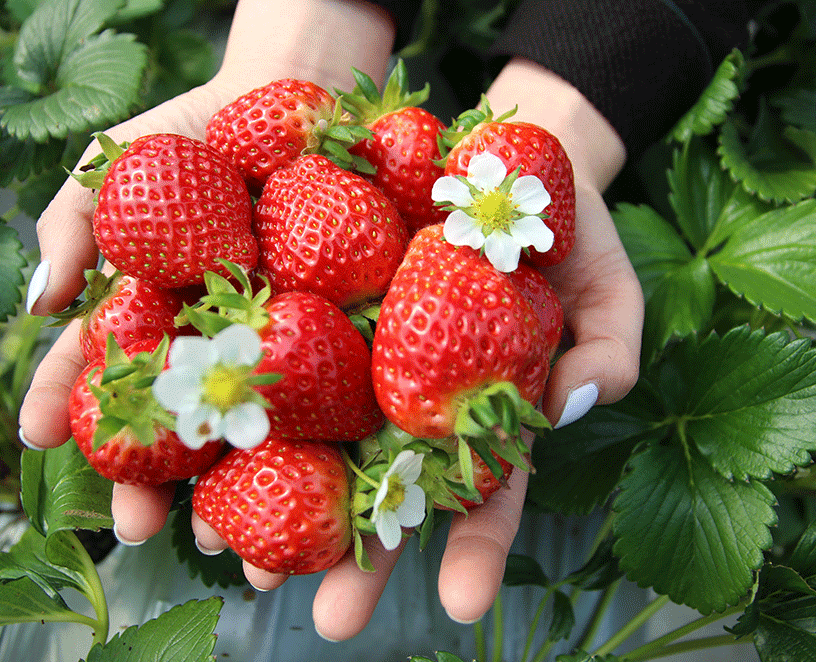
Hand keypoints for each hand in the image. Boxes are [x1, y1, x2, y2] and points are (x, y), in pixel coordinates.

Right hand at [19, 0, 395, 539]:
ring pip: (262, 431)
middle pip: (185, 422)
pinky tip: (325, 501)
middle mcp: (218, 342)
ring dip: (247, 495)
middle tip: (140, 527)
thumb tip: (37, 303)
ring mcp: (283, 342)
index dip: (75, 406)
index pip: (107, 368)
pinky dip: (331, 449)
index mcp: (160, 312)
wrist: (302, 91)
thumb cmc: (203, 126)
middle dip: (160, 479)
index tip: (42, 443)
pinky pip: (340, 393)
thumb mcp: (126, 162)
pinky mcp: (347, 333)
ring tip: (237, 550)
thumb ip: (77, 223)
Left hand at [190, 58, 644, 639]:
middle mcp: (414, 396)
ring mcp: (361, 354)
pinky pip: (275, 354)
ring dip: (278, 500)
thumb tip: (578, 402)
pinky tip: (204, 452)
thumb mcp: (609, 284)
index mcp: (484, 408)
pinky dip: (242, 402)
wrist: (498, 153)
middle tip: (329, 619)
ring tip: (242, 561)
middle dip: (360, 555)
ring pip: (319, 437)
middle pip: (387, 485)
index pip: (485, 492)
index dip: (474, 548)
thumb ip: (610, 348)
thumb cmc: (564, 226)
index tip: (463, 607)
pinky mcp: (316, 302)